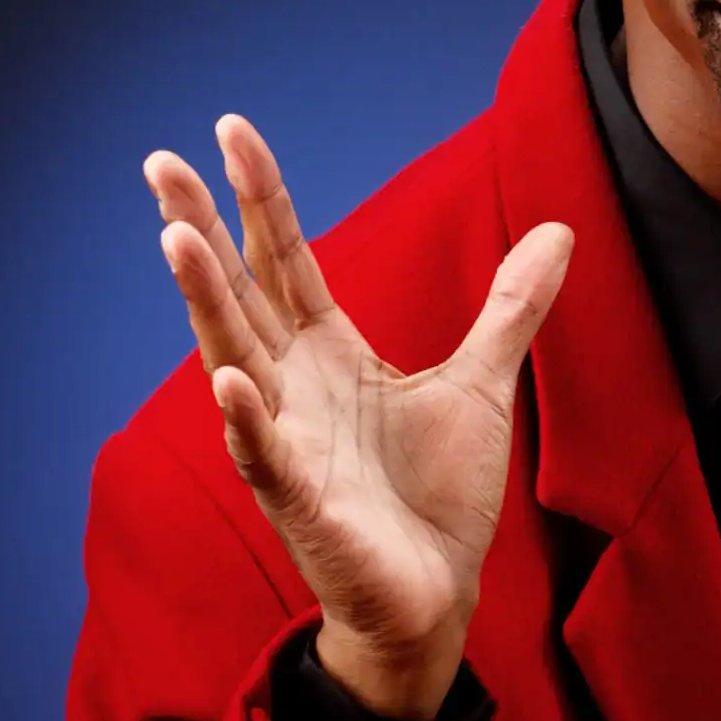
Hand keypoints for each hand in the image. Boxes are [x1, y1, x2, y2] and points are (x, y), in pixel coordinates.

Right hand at [144, 114, 573, 718]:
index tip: (231, 130)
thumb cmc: (439, 492)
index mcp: (329, 352)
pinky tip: (230, 381)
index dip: (261, 199)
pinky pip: (267, 455)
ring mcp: (288, 442)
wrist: (437, 590)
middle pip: (240, 294)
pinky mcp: (302, 502)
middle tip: (161, 161)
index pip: (285, 260)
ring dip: (205, 303)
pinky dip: (248, 419)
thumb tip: (558, 229)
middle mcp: (294, 386)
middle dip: (201, 229)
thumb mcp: (482, 382)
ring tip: (175, 238)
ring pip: (235, 358)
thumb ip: (511, 306)